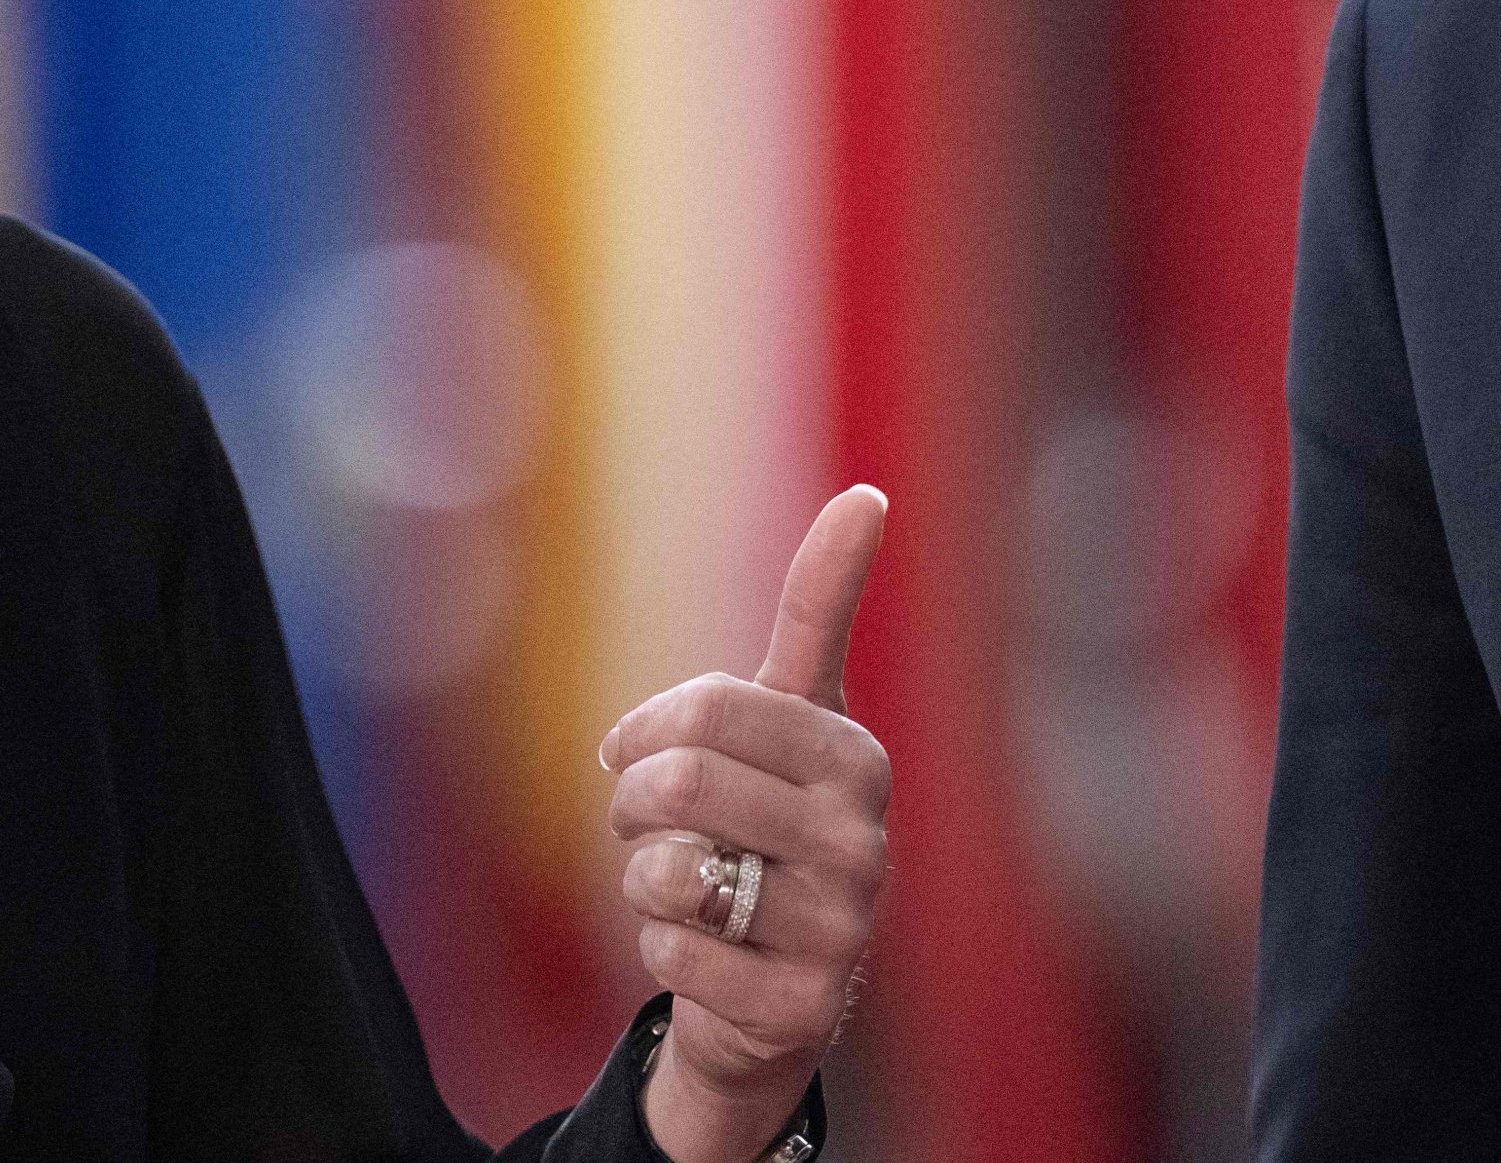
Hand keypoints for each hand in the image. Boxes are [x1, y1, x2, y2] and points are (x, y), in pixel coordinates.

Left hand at [600, 486, 891, 1162]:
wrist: (776, 986)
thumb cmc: (766, 824)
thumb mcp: (791, 715)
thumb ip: (820, 607)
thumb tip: (868, 494)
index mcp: (855, 756)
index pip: (713, 707)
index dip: (646, 730)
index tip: (631, 746)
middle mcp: (864, 839)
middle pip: (681, 785)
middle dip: (632, 806)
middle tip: (649, 824)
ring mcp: (843, 927)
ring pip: (670, 874)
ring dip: (645, 880)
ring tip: (687, 887)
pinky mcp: (807, 1006)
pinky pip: (671, 954)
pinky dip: (661, 950)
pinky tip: (708, 953)